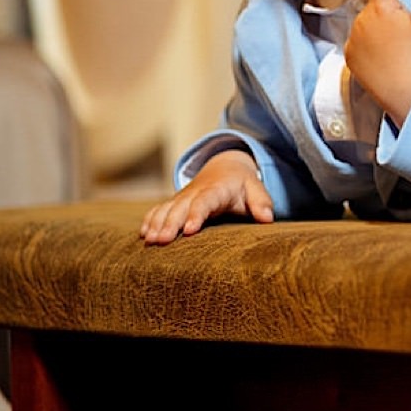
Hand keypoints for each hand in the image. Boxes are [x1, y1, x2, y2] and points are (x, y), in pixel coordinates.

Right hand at [140, 149, 273, 244]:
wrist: (224, 168)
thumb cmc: (241, 184)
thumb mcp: (255, 188)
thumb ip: (262, 202)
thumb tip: (267, 218)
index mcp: (216, 190)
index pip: (204, 202)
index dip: (195, 215)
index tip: (189, 230)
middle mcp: (195, 193)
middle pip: (179, 207)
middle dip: (169, 224)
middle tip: (161, 241)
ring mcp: (182, 197)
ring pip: (165, 209)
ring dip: (156, 224)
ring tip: (150, 241)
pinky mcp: (174, 203)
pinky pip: (158, 209)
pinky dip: (149, 220)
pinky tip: (143, 235)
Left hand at [345, 0, 410, 127]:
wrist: (406, 93)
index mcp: (383, 7)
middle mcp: (363, 19)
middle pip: (374, 6)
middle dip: (387, 13)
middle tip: (406, 33)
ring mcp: (354, 39)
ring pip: (366, 26)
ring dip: (378, 31)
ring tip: (397, 50)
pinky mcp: (350, 58)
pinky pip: (359, 45)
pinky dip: (370, 48)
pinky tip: (385, 60)